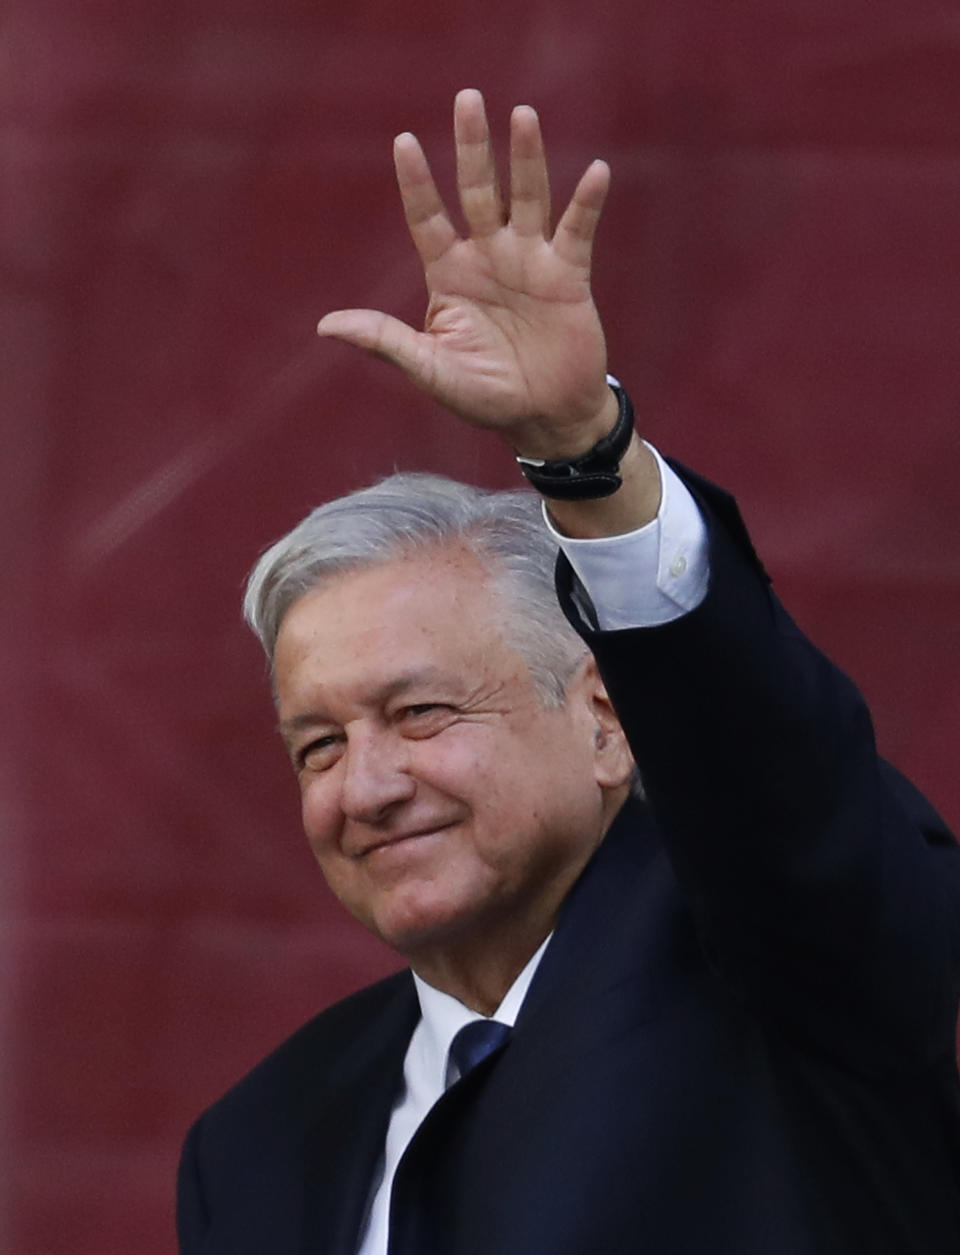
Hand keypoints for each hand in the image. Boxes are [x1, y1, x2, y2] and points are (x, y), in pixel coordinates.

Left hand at [317, 88, 616, 458]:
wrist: (545, 418)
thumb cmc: (485, 397)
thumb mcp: (431, 371)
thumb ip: (386, 342)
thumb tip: (325, 325)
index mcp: (449, 276)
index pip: (427, 218)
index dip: (417, 182)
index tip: (404, 141)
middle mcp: (488, 257)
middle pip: (478, 190)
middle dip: (472, 147)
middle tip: (467, 98)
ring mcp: (529, 261)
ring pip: (526, 197)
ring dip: (527, 158)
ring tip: (522, 115)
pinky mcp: (568, 275)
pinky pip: (577, 230)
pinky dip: (586, 202)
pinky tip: (596, 172)